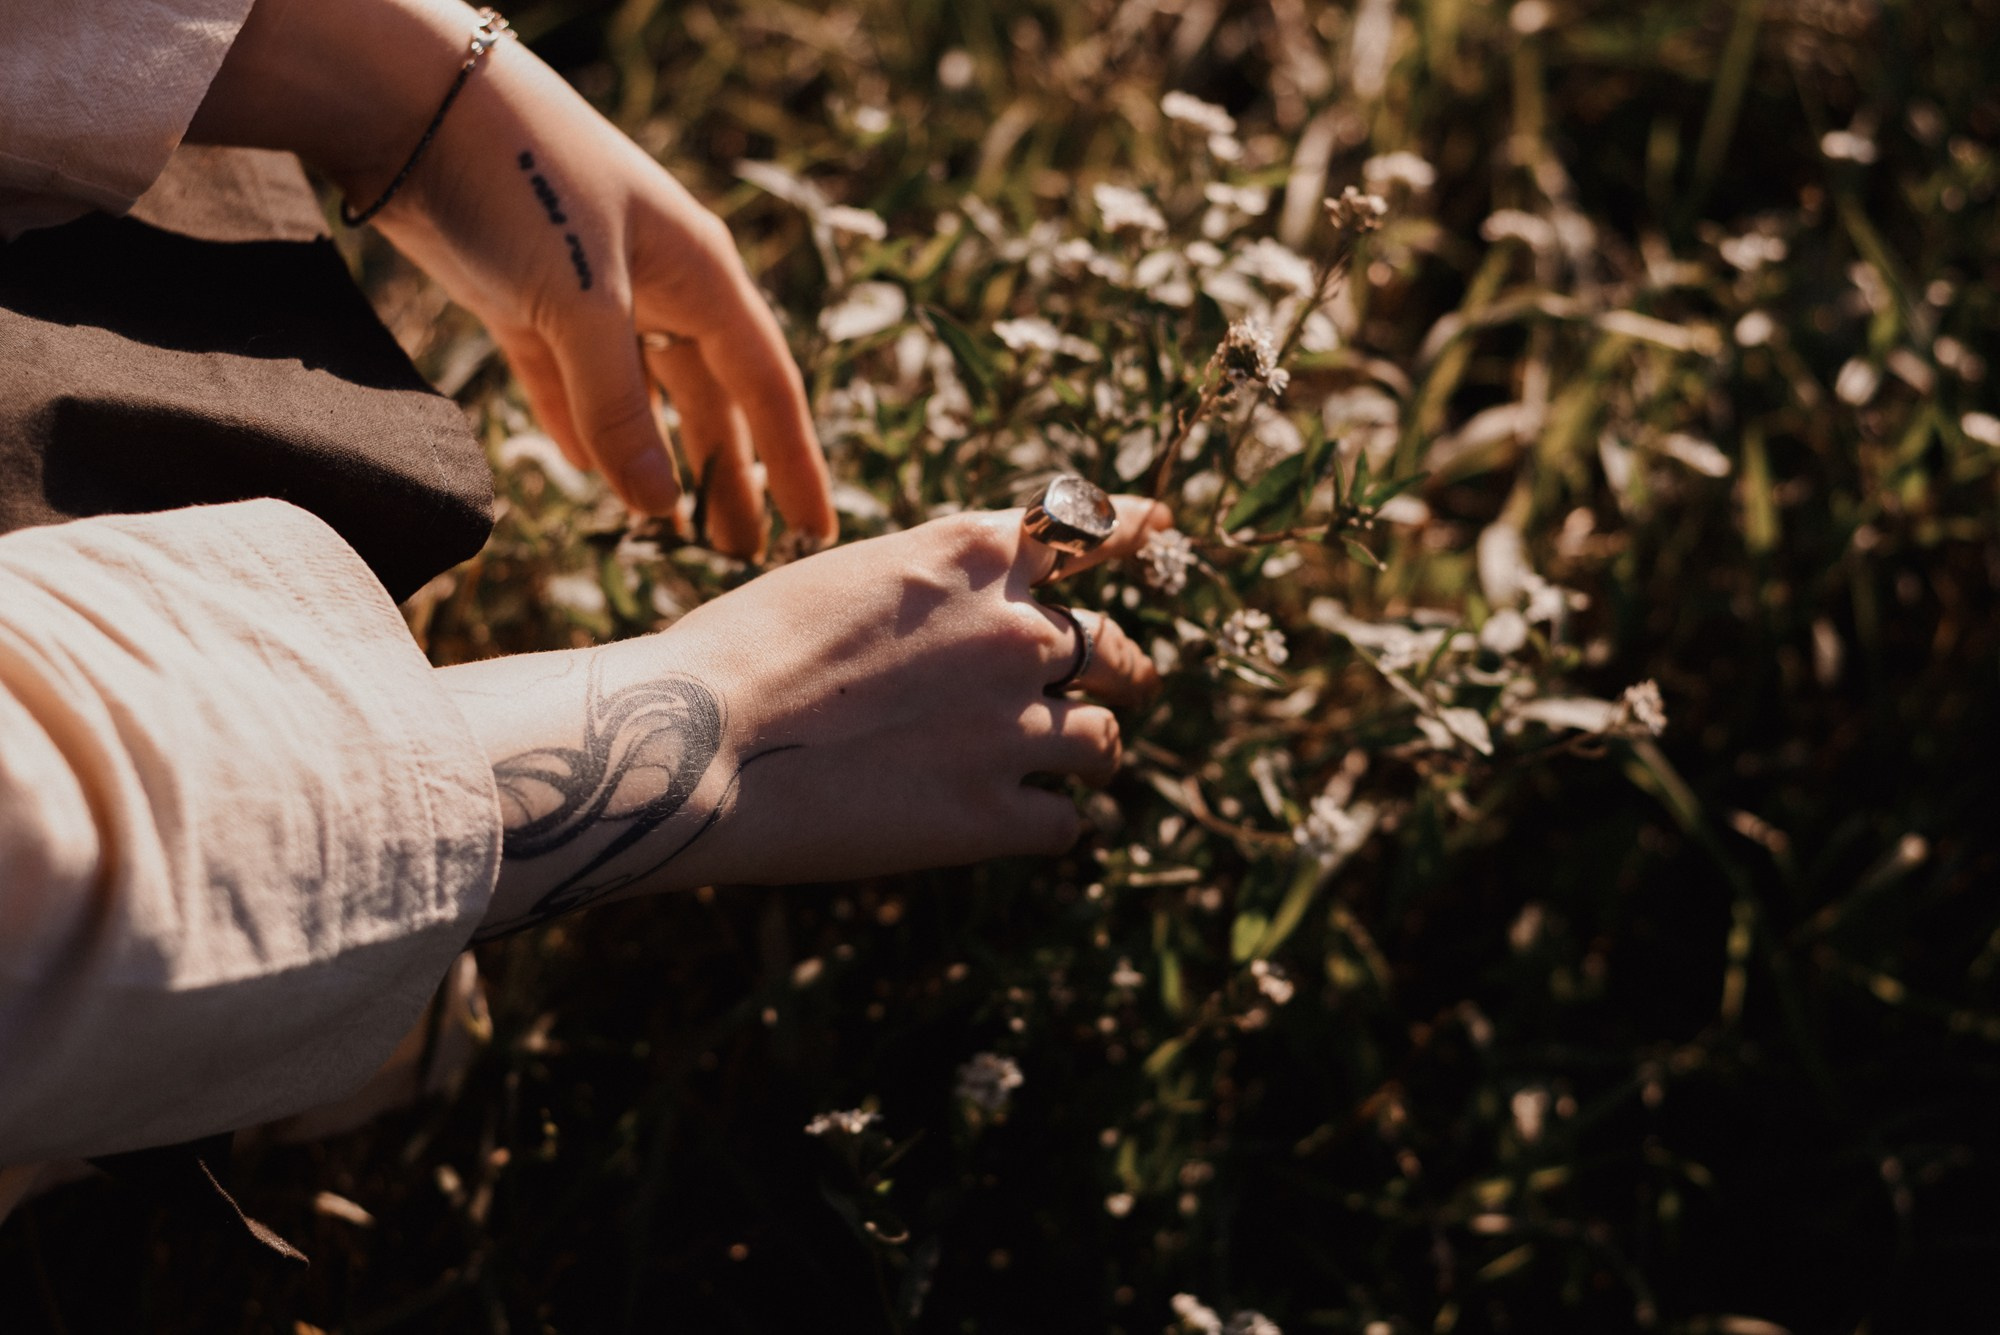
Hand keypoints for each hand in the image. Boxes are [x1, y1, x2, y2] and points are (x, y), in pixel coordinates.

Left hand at [192, 0, 833, 555]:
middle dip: (726, 474)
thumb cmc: (519, 185)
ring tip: (670, 529)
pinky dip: (583, 427)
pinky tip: (587, 474)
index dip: (792, 462)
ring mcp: (590, 291)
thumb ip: (619, 411)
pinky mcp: (522, 295)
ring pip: (639, 396)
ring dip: (654, 461)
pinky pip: (570, 380)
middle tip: (738, 551)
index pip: (765, 386)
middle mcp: (659, 284)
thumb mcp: (581, 304)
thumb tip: (659, 508)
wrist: (410, 103)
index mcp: (700, 276)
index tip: (814, 530)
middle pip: (708, 400)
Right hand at [441, 496, 1172, 935]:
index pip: (1090, 528)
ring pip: (1106, 741)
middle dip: (1120, 669)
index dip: (1136, 533)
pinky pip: (1065, 823)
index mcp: (975, 554)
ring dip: (1092, 751)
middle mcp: (1017, 630)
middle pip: (1117, 648)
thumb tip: (966, 630)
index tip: (1164, 532)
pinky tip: (1020, 823)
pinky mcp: (995, 815)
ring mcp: (1015, 726)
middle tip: (1120, 687)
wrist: (697, 736)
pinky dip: (1049, 822)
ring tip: (1076, 765)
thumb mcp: (847, 579)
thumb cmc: (739, 649)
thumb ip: (931, 595)